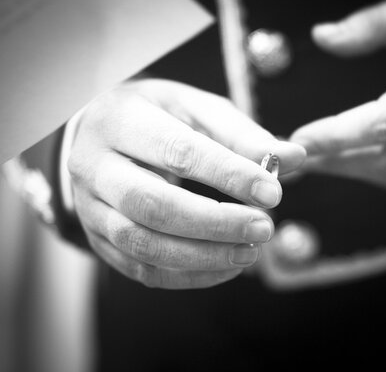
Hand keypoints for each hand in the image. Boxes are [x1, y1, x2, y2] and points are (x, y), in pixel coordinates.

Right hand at [68, 79, 305, 288]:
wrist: (99, 135)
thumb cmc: (157, 117)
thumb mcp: (196, 109)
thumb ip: (243, 134)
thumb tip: (294, 158)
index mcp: (120, 121)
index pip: (177, 151)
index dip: (227, 174)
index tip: (272, 192)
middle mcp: (94, 166)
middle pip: (152, 204)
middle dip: (214, 223)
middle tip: (264, 228)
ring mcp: (90, 208)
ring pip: (142, 244)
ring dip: (202, 256)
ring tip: (250, 253)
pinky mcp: (99, 239)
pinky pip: (140, 269)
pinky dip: (188, 276)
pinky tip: (226, 268)